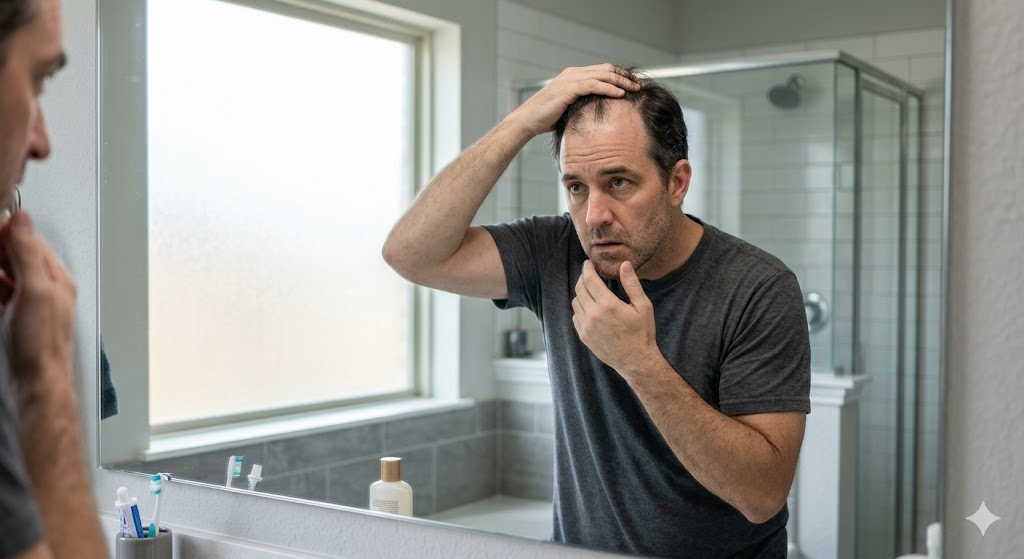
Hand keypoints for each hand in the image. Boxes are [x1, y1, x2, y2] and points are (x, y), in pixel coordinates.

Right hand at [0, 211, 76, 383]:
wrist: (38, 383)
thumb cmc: (40, 342)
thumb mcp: (33, 290)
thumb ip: (27, 253)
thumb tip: (22, 218)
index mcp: (56, 277)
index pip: (30, 242)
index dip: (7, 232)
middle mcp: (46, 288)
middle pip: (16, 257)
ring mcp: (31, 304)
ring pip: (7, 276)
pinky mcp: (17, 319)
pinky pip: (3, 294)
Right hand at [510, 64, 640, 136]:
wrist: (528, 121)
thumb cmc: (546, 119)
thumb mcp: (569, 108)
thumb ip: (582, 105)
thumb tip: (599, 113)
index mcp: (574, 76)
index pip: (603, 71)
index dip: (620, 76)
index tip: (634, 85)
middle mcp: (573, 74)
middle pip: (606, 70)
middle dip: (625, 76)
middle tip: (640, 85)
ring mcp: (570, 80)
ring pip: (602, 75)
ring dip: (621, 81)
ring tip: (635, 88)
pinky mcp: (568, 89)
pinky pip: (594, 85)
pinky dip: (609, 88)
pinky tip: (620, 94)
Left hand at [572, 259, 657, 373]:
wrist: (635, 361)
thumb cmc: (642, 333)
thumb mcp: (643, 306)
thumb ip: (631, 284)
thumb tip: (624, 264)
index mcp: (608, 305)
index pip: (589, 280)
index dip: (587, 269)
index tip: (588, 263)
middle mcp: (593, 315)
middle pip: (580, 289)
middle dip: (582, 278)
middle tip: (588, 274)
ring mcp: (586, 327)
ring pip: (575, 302)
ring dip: (581, 293)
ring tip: (590, 290)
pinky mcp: (583, 336)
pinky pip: (576, 316)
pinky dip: (580, 308)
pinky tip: (590, 307)